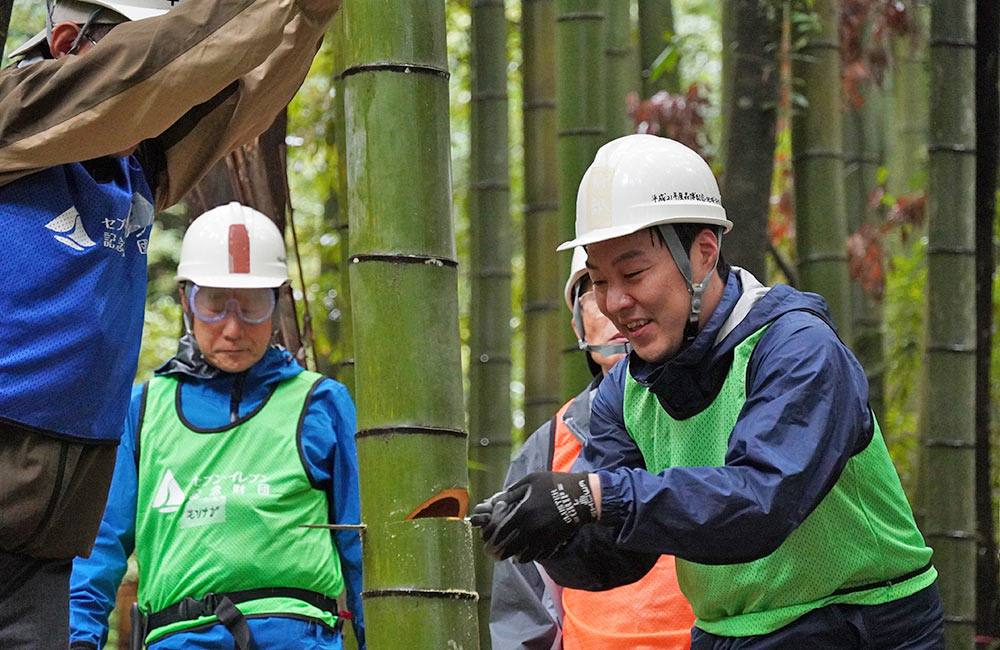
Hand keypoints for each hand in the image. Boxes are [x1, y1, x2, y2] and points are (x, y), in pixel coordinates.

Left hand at [469, 471, 597, 562]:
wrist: (583, 496)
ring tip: (509, 555)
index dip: (490, 537)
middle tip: (492, 553)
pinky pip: (538, 556)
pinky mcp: (554, 543)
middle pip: (508, 548)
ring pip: (523, 556)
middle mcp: (531, 529)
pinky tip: (526, 553)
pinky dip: (530, 556)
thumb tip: (495, 500)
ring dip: (513, 556)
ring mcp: (543, 538)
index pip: (500, 531)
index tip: (485, 539)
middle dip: (497, 552)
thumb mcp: (530, 481)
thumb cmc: (555, 484)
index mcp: (523, 512)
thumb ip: (511, 492)